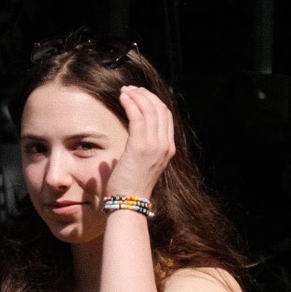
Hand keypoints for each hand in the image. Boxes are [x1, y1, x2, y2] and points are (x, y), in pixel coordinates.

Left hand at [104, 84, 176, 205]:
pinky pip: (137, 116)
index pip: (166, 117)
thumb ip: (143, 147)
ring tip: (125, 90)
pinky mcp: (140, 146)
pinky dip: (130, 103)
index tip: (141, 95)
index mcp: (168, 149)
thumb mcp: (144, 163)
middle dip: (145, 95)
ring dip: (136, 96)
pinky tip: (122, 98)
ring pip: (149, 110)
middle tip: (132, 89)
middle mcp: (165, 145)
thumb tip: (132, 134)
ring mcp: (155, 145)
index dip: (155, 102)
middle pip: (160, 109)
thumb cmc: (131, 185)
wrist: (129, 202)